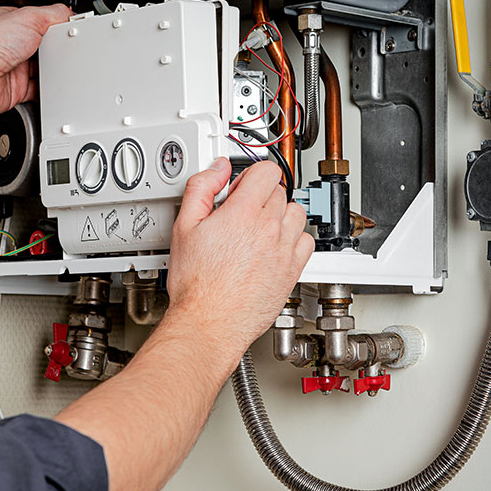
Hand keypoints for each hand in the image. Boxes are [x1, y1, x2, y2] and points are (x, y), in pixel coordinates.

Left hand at [0, 4, 71, 117]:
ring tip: (59, 68)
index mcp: (13, 24)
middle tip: (68, 50)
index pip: (42, 22)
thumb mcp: (29, 18)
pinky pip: (38, 91)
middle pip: (45, 48)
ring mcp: (15, 68)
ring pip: (43, 71)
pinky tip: (51, 87)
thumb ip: (52, 14)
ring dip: (52, 71)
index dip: (57, 26)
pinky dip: (47, 91)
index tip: (71, 30)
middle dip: (57, 51)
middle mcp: (12, 46)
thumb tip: (67, 13)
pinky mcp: (17, 89)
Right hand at [165, 158, 314, 360]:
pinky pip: (306, 241)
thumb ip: (201, 189)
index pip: (266, 171)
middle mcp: (268, 229)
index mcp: (243, 213)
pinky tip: (277, 245)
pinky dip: (295, 238)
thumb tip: (217, 169)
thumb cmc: (196, 284)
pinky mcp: (292, 270)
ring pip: (296, 213)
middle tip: (242, 213)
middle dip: (261, 196)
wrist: (210, 321)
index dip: (251, 175)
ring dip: (280, 215)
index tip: (241, 188)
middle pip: (279, 192)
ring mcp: (283, 250)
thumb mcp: (184, 227)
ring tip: (261, 228)